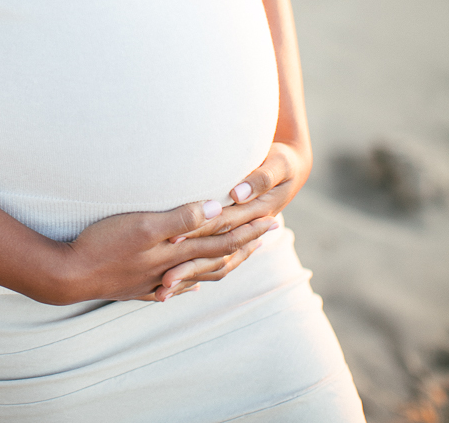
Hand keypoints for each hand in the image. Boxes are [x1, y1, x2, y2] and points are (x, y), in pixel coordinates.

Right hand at [56, 200, 274, 304]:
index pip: (222, 238)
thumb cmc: (103, 244)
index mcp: (177, 251)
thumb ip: (180, 218)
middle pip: (217, 256)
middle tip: (270, 235)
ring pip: (198, 274)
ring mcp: (155, 280)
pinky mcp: (137, 287)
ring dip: (222, 263)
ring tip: (239, 258)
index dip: (249, 228)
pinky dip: (187, 286)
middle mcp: (172, 268)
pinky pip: (172, 288)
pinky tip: (189, 287)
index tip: (272, 220)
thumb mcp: (143, 224)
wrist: (69, 274)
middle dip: (245, 244)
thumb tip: (217, 208)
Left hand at [157, 141, 311, 293]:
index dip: (197, 233)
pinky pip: (216, 263)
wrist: (291, 168)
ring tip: (163, 292)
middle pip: (214, 253)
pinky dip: (198, 273)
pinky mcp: (233, 237)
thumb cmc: (284, 163)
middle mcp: (248, 231)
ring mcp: (241, 238)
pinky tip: (178, 284)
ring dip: (190, 278)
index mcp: (259, 214)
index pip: (223, 226)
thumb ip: (259, 179)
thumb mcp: (278, 165)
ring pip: (214, 265)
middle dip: (189, 268)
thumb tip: (237, 194)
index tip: (171, 239)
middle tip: (163, 281)